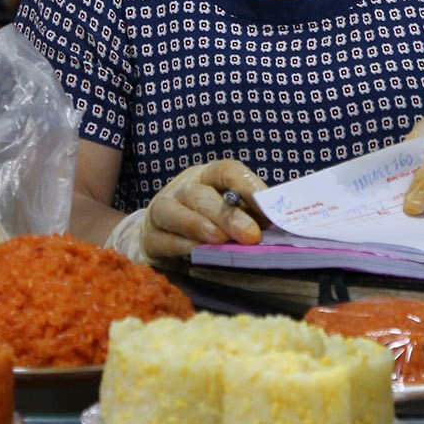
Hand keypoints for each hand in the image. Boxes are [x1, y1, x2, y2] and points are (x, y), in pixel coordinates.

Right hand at [143, 159, 267, 265]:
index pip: (226, 170)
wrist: (163, 239)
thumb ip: (248, 216)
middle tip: (251, 235)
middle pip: (201, 194)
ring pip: (173, 210)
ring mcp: (162, 210)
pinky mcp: (149, 237)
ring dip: (197, 225)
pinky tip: (196, 253)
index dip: (247, 185)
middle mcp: (183, 189)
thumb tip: (274, 227)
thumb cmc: (207, 223)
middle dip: (227, 214)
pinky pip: (162, 239)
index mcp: (208, 177)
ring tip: (219, 240)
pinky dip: (180, 246)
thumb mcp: (229, 213)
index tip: (267, 205)